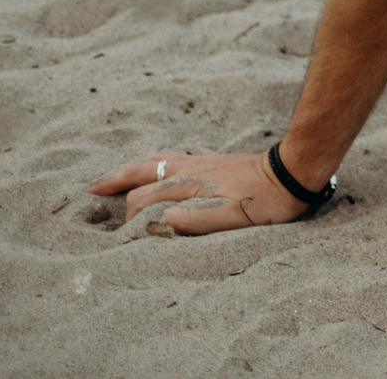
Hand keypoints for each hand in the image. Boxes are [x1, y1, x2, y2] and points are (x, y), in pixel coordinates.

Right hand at [87, 147, 317, 234]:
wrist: (295, 172)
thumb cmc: (264, 202)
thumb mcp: (228, 219)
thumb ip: (191, 220)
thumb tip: (157, 220)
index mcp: (188, 185)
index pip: (144, 198)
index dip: (130, 217)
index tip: (122, 234)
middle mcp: (191, 168)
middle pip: (144, 169)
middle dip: (116, 178)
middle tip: (92, 186)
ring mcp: (206, 160)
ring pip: (164, 157)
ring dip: (140, 163)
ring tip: (126, 167)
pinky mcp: (222, 158)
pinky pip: (192, 153)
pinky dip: (178, 153)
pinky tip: (181, 152)